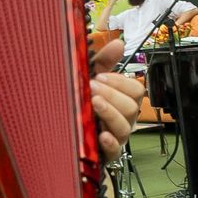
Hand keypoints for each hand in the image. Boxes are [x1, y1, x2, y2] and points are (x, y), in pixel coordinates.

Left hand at [88, 39, 143, 162]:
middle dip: (112, 95)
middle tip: (92, 87)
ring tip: (94, 103)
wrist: (61, 133)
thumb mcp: (90, 79)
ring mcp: (115, 137)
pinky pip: (115, 150)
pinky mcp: (105, 154)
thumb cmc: (81, 104)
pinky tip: (102, 134)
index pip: (136, 90)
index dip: (121, 82)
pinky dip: (110, 142)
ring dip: (110, 113)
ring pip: (124, 127)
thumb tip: (118, 43)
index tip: (101, 76)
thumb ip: (104, 62)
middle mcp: (123, 119)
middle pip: (132, 107)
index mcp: (123, 101)